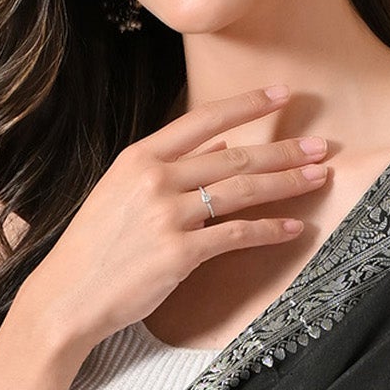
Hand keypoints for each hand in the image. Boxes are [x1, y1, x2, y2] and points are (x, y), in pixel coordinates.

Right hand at [16, 88, 329, 353]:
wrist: (68, 296)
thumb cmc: (95, 248)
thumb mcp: (121, 193)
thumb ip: (166, 168)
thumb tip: (219, 147)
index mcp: (140, 157)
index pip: (204, 118)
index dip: (247, 104)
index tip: (282, 94)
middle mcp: (155, 179)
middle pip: (234, 157)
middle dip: (284, 150)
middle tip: (321, 146)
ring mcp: (168, 216)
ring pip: (242, 191)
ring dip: (286, 183)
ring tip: (319, 178)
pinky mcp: (180, 254)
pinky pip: (236, 236)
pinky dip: (269, 231)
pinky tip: (293, 228)